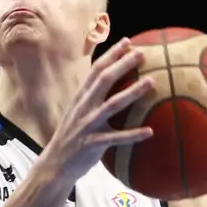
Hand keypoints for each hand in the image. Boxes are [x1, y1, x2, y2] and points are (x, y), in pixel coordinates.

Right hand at [53, 38, 155, 173]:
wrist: (54, 165)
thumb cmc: (72, 138)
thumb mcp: (78, 113)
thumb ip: (92, 99)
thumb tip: (113, 86)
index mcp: (80, 98)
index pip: (96, 70)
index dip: (112, 54)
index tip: (128, 42)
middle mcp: (83, 107)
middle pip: (104, 80)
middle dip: (123, 64)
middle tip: (142, 53)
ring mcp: (88, 125)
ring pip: (112, 104)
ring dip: (132, 92)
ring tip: (151, 82)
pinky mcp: (92, 144)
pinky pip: (116, 138)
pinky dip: (133, 135)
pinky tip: (150, 132)